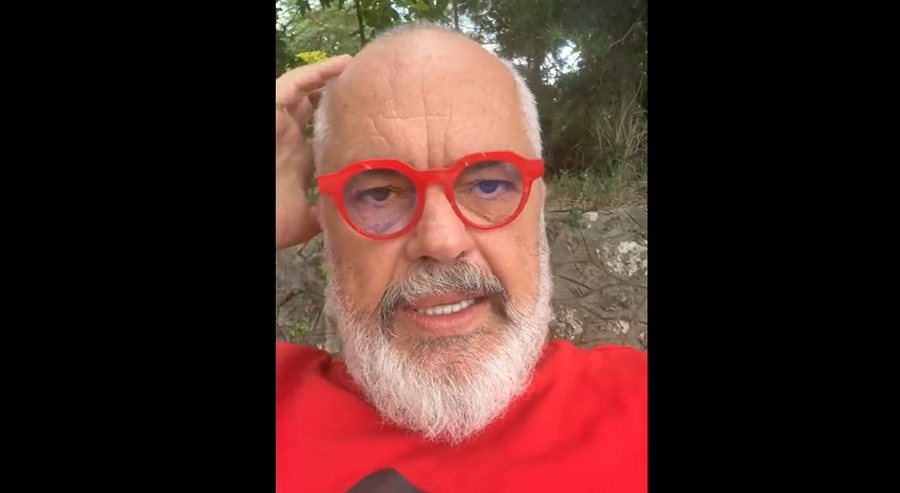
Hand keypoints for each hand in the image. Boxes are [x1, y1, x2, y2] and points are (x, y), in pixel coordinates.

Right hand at [275, 55, 351, 249]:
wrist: (258, 215)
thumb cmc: (271, 220)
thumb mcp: (306, 221)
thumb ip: (328, 215)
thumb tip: (358, 218)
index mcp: (296, 161)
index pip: (324, 140)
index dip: (346, 131)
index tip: (376, 127)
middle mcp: (288, 139)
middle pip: (315, 112)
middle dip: (338, 102)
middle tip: (370, 91)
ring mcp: (279, 124)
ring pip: (305, 92)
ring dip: (330, 80)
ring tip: (359, 68)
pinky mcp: (271, 111)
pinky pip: (293, 83)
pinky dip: (316, 72)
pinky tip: (342, 64)